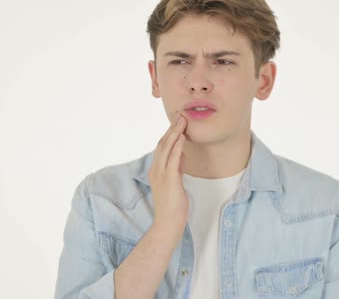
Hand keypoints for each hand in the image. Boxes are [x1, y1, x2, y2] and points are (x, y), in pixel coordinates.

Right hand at [148, 112, 187, 228]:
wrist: (168, 222)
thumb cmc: (173, 206)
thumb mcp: (175, 182)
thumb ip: (177, 167)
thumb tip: (182, 154)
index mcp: (156, 170)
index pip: (161, 147)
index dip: (169, 134)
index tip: (177, 122)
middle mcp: (156, 170)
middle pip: (163, 144)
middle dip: (172, 128)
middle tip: (180, 115)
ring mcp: (161, 174)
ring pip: (167, 148)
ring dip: (175, 133)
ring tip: (182, 121)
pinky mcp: (170, 179)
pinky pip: (174, 159)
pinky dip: (178, 146)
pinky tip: (182, 137)